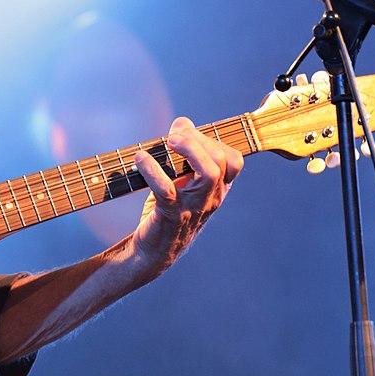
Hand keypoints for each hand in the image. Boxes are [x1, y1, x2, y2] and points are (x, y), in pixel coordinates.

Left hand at [130, 116, 242, 277]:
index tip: (186, 133)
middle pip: (221, 162)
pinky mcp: (171, 215)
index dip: (212, 141)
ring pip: (208, 173)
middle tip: (173, 136)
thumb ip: (184, 153)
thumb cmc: (167, 211)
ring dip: (188, 150)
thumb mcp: (180, 181)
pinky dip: (153, 170)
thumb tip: (182, 123)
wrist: (153, 252)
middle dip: (198, 140)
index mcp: (216, 190)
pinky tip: (140, 159)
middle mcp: (210, 199)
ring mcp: (193, 208)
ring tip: (167, 141)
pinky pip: (167, 189)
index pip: (234, 161)